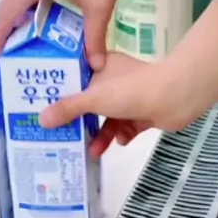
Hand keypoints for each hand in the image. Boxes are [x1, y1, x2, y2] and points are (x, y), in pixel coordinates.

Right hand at [0, 0, 132, 69]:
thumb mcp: (99, 6)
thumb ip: (94, 38)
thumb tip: (97, 66)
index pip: (6, 17)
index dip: (1, 38)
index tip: (2, 60)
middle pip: (8, 7)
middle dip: (9, 31)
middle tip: (17, 56)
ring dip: (21, 18)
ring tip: (30, 43)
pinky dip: (31, 6)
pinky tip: (46, 20)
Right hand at [40, 53, 177, 157]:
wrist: (175, 97)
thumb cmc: (132, 89)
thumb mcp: (94, 98)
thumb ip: (68, 109)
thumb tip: (41, 120)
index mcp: (102, 67)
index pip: (76, 78)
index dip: (61, 92)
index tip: (45, 107)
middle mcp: (115, 81)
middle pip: (90, 102)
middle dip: (80, 120)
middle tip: (62, 135)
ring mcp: (130, 98)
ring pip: (108, 118)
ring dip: (101, 135)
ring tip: (91, 151)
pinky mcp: (143, 114)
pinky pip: (126, 127)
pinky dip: (121, 136)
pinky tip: (119, 142)